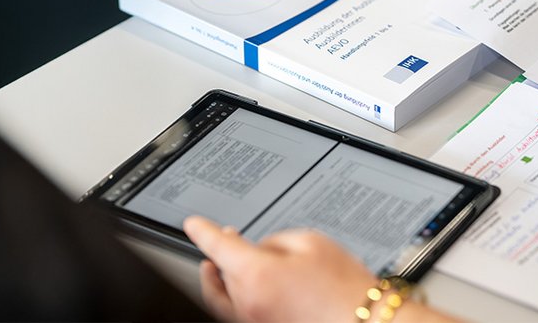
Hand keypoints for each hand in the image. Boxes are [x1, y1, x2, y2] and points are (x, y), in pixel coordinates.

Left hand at [183, 216, 375, 322]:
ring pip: (225, 297)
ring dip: (223, 278)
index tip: (193, 224)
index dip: (202, 231)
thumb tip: (261, 249)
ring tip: (224, 266)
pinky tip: (251, 289)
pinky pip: (239, 313)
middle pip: (219, 274)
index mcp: (256, 274)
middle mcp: (248, 303)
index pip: (217, 246)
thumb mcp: (310, 242)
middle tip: (221, 241)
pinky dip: (237, 297)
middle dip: (218, 256)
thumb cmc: (344, 287)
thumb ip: (277, 239)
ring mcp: (255, 322)